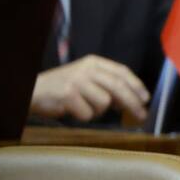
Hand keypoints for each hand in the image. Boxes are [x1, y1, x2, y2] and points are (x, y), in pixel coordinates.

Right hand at [29, 54, 149, 122]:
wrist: (34, 91)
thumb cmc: (65, 88)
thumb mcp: (87, 79)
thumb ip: (108, 85)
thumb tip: (133, 101)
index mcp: (93, 62)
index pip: (121, 72)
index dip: (136, 86)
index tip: (146, 99)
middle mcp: (86, 69)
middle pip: (118, 87)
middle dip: (132, 103)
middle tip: (141, 115)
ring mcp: (77, 81)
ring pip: (104, 103)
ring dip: (98, 111)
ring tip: (85, 107)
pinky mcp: (68, 94)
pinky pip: (89, 114)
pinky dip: (84, 116)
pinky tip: (74, 110)